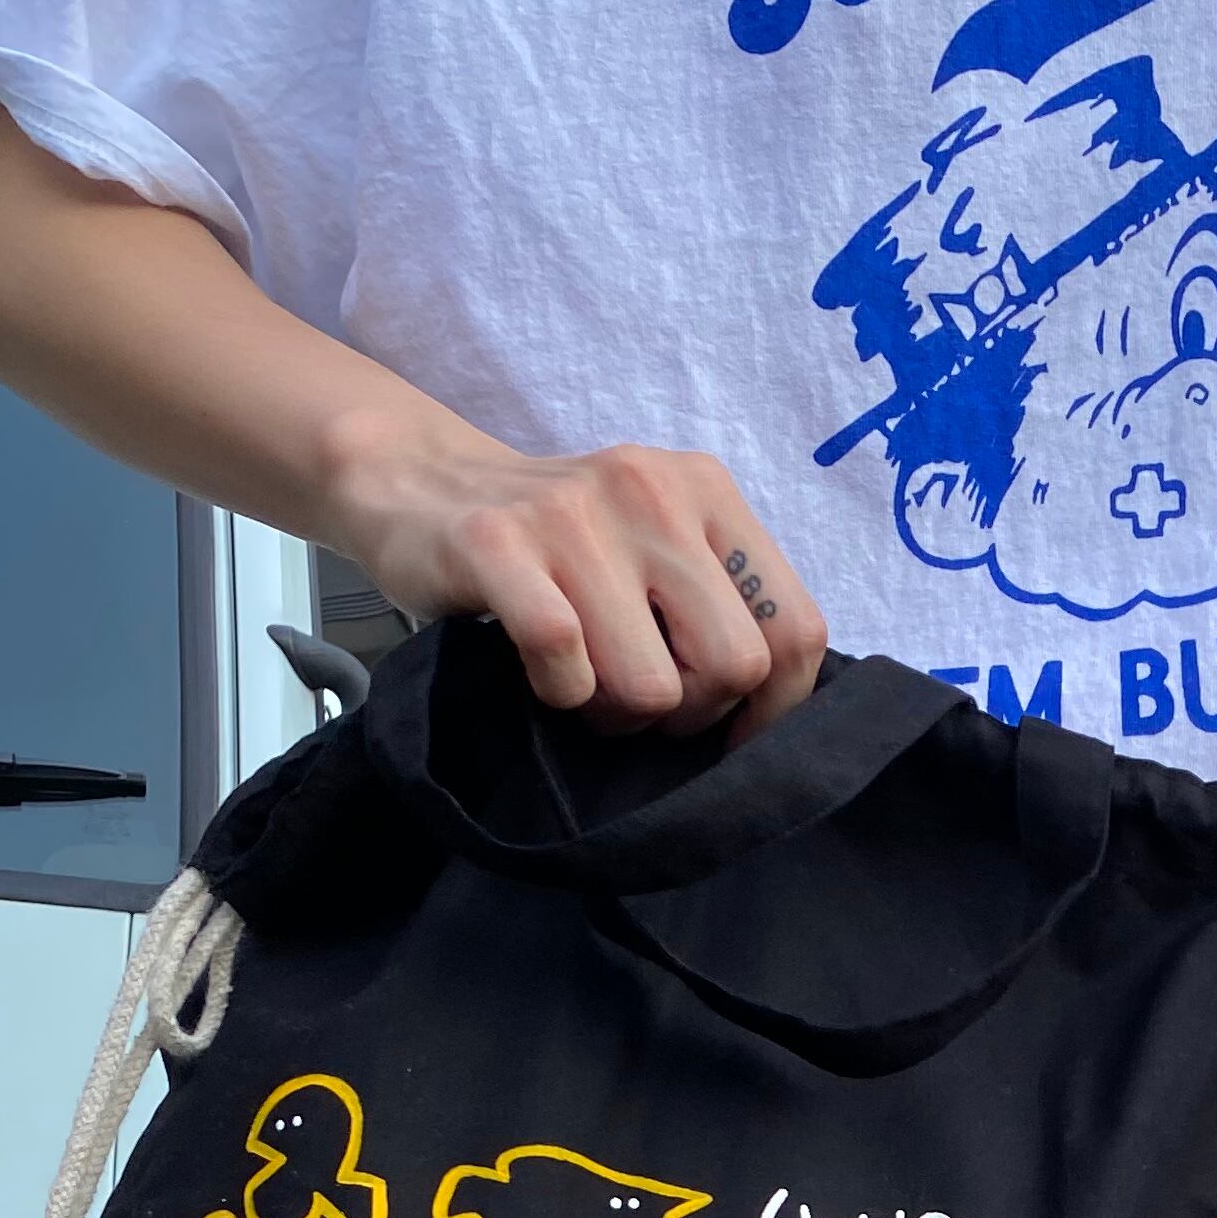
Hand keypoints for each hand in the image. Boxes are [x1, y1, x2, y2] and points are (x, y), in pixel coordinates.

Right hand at [319, 414, 827, 737]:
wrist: (420, 484)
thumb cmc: (559, 547)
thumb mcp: (659, 549)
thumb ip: (722, 605)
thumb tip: (773, 715)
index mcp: (706, 491)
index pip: (797, 628)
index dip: (775, 708)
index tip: (733, 733)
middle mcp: (651, 490)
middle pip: (733, 667)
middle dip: (689, 714)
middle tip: (637, 699)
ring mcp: (572, 514)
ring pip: (650, 685)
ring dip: (613, 714)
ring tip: (582, 681)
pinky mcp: (496, 544)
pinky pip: (564, 661)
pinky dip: (556, 694)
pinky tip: (538, 672)